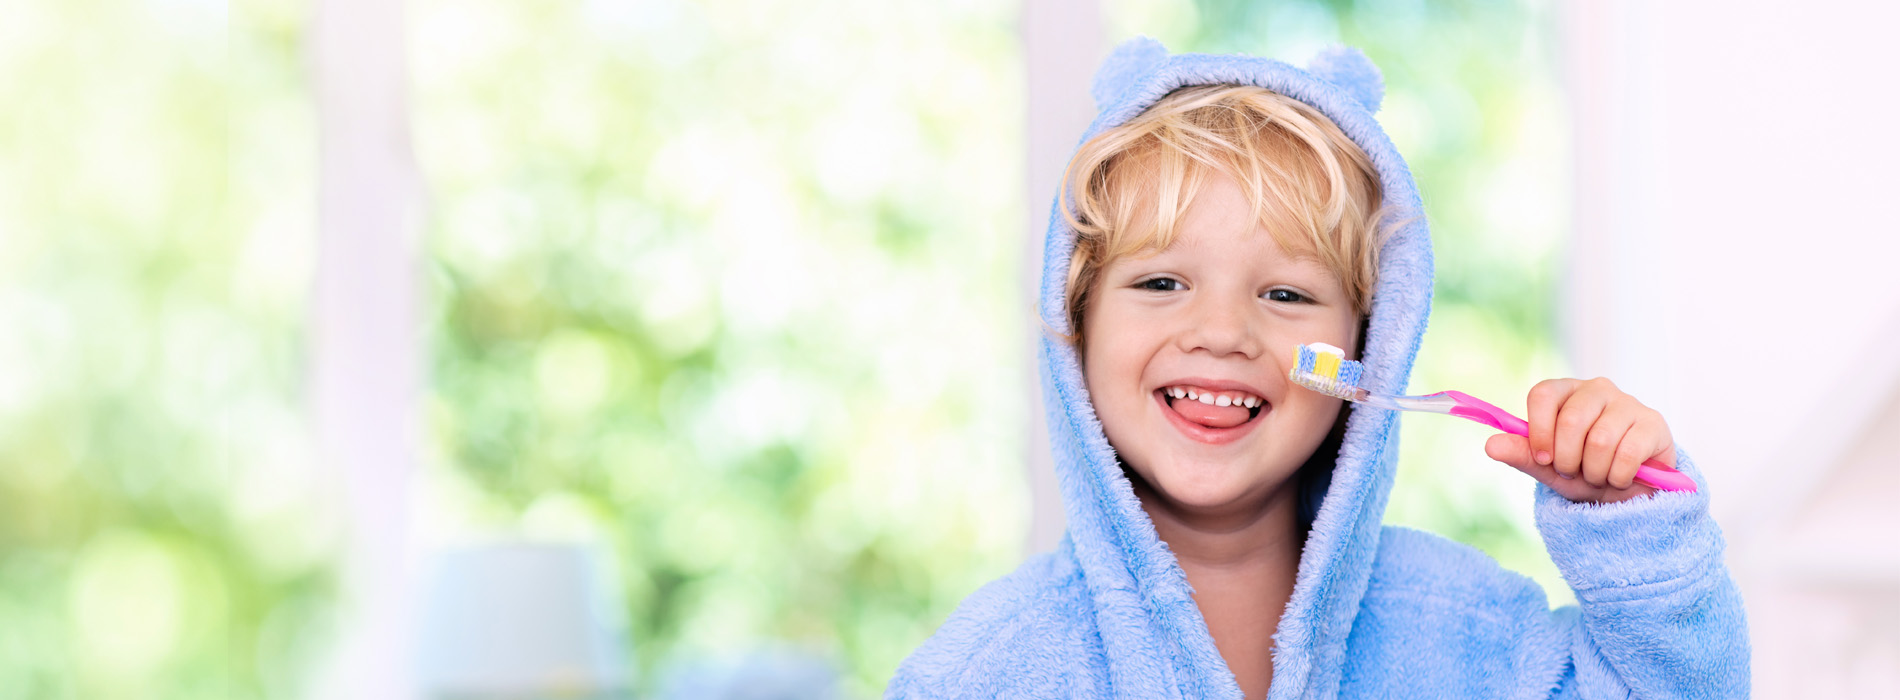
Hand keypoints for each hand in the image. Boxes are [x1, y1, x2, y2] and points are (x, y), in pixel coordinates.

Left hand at [1481, 377, 1675, 503]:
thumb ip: (1522, 454)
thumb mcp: (1548, 468)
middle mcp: (1597, 389)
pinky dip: (1618, 476)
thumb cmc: (1584, 471)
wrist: (1628, 492)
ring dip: (1594, 471)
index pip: (1543, 394)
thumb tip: (1490, 445)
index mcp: (1566, 392)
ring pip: (1600, 440)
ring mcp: (1628, 403)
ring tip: (1598, 475)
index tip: (1543, 459)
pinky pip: (1627, 453)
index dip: (1539, 430)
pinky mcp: (1653, 424)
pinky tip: (1621, 478)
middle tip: (1573, 471)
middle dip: (1567, 459)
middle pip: (1571, 420)